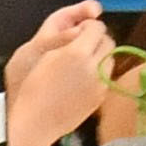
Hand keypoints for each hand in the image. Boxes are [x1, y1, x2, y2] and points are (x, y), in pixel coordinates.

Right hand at [0, 0, 111, 145]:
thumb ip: (69, 40)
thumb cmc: (35, 87)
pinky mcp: (101, 96)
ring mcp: (100, 83)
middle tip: (86, 43)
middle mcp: (93, 66)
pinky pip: (107, 77)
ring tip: (85, 62)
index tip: (83, 29)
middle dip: (99, 39)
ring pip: (110, 59)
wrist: (37, 119)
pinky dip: (100, 73)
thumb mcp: (48, 55)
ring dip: (101, 55)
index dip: (90, 26)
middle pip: (108, 41)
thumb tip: (83, 33)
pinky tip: (85, 78)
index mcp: (77, 52)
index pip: (97, 28)